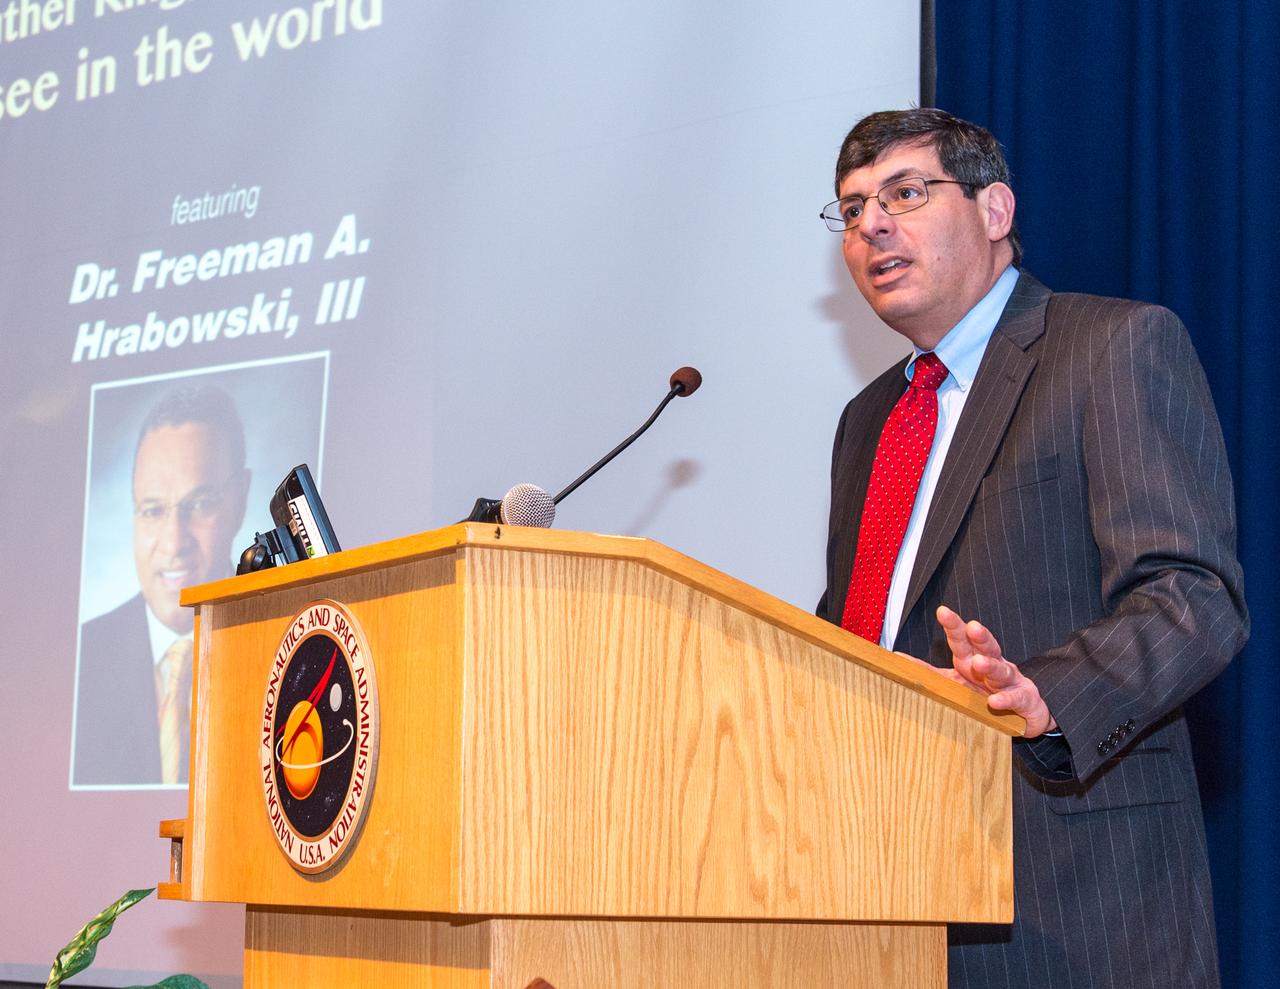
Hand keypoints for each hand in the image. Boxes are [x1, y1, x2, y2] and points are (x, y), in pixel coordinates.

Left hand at [935, 605, 1057, 736]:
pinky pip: (1015, 698)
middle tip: (971, 627)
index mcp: (971, 658)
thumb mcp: (955, 681)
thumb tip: (897, 658)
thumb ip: (929, 671)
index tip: (942, 611)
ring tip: (979, 663)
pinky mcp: (1024, 698)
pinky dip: (1006, 699)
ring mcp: (1009, 680)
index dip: (954, 625)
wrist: (1023, 712)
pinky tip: (995, 701)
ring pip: (1001, 670)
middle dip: (978, 636)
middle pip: (985, 647)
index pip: (962, 639)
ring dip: (991, 666)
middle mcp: (992, 664)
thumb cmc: (984, 691)